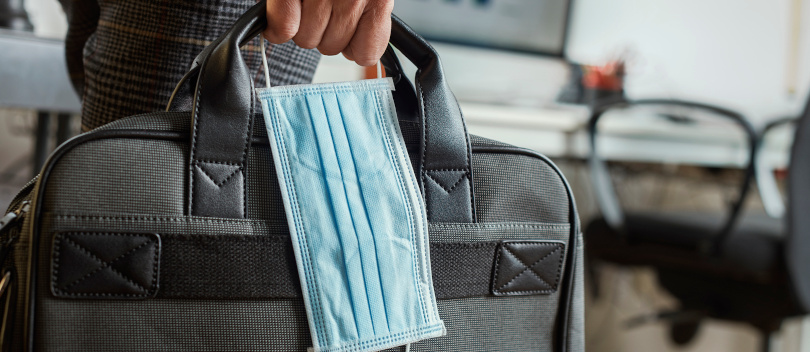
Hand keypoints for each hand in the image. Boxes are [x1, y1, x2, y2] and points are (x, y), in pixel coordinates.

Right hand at [264, 0, 393, 66]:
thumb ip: (370, 20)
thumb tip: (362, 54)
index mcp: (378, 0)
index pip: (366, 54)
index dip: (354, 44)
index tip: (350, 30)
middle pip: (333, 48)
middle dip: (326, 31)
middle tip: (323, 8)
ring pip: (307, 40)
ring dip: (303, 26)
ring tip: (306, 3)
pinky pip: (284, 29)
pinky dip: (278, 26)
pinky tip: (285, 12)